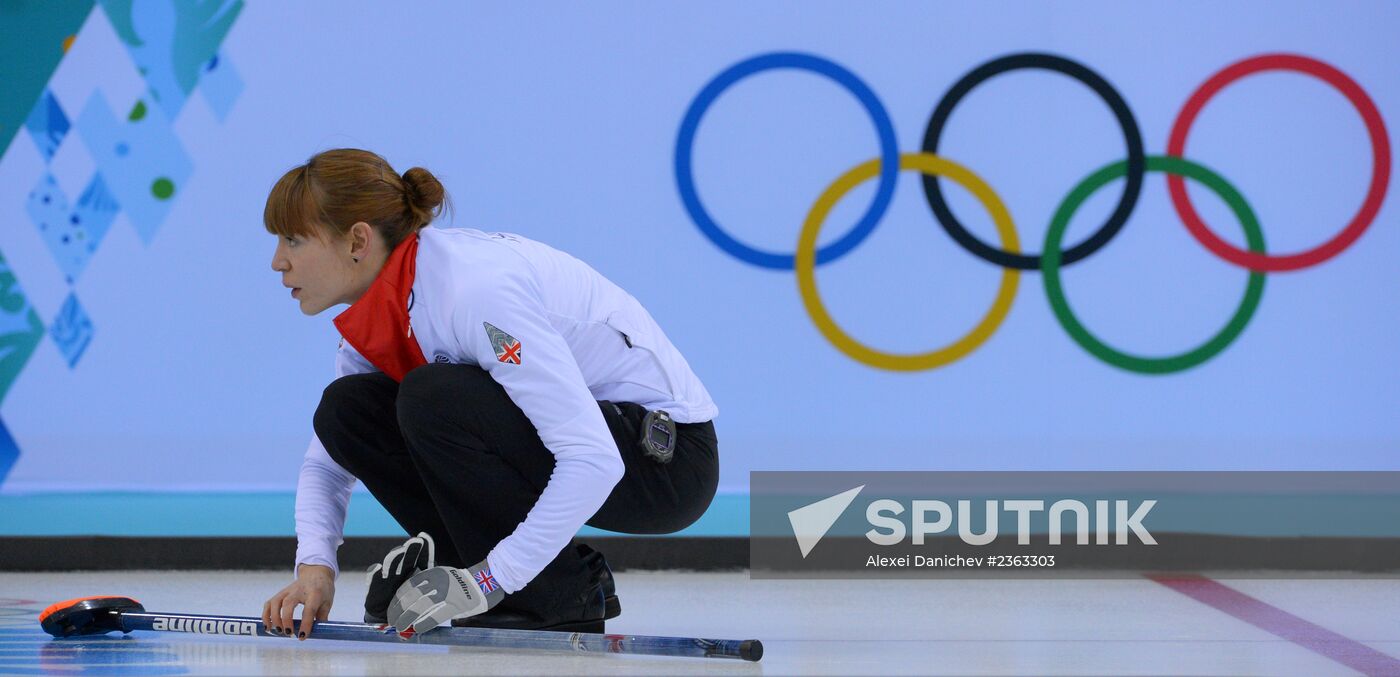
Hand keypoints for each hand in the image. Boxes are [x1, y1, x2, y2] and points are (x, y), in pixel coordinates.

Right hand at [262, 564, 333, 639]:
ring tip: (277, 631)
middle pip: (288, 603)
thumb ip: (321, 618)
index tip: (302, 637)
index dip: (305, 624)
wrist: (316, 573)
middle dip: (286, 620)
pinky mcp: (280, 593)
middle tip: (288, 633)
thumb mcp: (327, 603)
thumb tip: (317, 634)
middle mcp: (299, 590)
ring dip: (273, 618)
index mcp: (315, 593)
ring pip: (275, 602)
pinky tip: (268, 626)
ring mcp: (288, 591)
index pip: (309, 609)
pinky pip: (269, 603)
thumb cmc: (323, 590)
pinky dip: (266, 615)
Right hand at [365, 532, 435, 623]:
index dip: (424, 548)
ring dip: (395, 557)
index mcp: (414, 572)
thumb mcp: (424, 596)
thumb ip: (432, 586)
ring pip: (390, 565)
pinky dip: (374, 574)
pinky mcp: (374, 588)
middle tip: (415, 541)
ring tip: (399, 550)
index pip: (421, 558)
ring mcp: (386, 578)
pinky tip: (377, 568)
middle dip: (411, 549)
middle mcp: (400, 572)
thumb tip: (449, 578)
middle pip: (406, 558)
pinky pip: (373, 580)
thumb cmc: (409, 604)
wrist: (388, 618)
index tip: (425, 537)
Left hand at [389, 560, 505, 635]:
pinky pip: (436, 616)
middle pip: (412, 597)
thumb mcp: (442, 576)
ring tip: (401, 627)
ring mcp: (448, 593)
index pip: (408, 586)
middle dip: (399, 611)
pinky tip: (417, 629)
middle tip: (393, 621)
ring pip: (420, 607)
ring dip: (407, 619)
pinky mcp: (456, 605)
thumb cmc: (461, 583)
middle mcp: (438, 581)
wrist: (486, 582)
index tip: (392, 610)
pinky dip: (424, 623)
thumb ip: (427, 586)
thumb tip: (409, 604)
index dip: (398, 600)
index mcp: (433, 573)